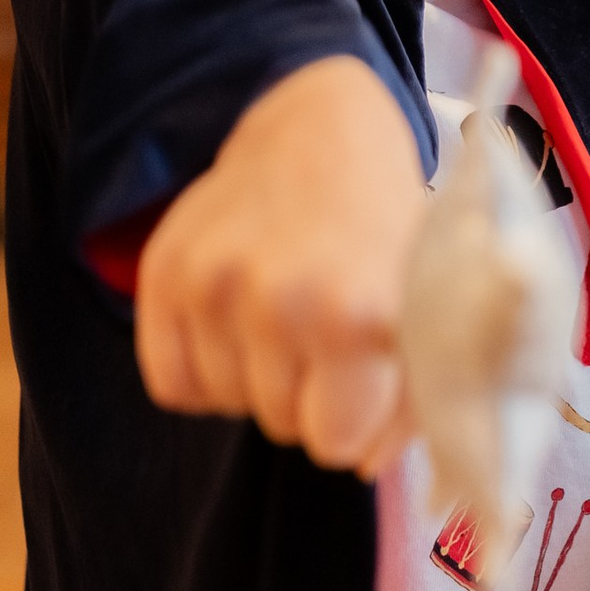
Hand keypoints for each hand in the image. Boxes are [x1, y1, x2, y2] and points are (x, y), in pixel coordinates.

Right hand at [134, 55, 427, 475]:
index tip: (365, 370)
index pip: (336, 444)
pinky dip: (201, 368)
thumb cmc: (385, 225)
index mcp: (359, 312)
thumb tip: (363, 465)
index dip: (354, 413)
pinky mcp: (163, 273)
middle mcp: (278, 299)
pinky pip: (171, 384)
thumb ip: (412, 402)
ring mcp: (211, 284)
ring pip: (228, 405)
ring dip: (256, 375)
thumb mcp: (426, 305)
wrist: (316, 125)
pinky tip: (236, 319)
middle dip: (308, 393)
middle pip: (282, 425)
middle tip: (326, 329)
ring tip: (284, 312)